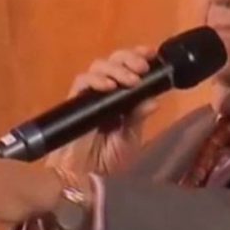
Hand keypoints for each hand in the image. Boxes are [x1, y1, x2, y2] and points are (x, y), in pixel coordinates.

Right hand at [44, 45, 159, 175]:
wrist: (83, 177)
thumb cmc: (106, 160)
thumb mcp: (129, 138)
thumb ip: (138, 117)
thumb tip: (155, 100)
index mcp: (123, 97)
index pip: (129, 67)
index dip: (139, 55)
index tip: (152, 53)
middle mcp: (106, 91)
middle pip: (114, 60)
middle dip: (130, 58)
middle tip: (143, 68)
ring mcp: (90, 95)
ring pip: (99, 66)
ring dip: (116, 68)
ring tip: (131, 81)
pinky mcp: (74, 101)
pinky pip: (82, 81)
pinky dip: (96, 80)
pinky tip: (109, 87)